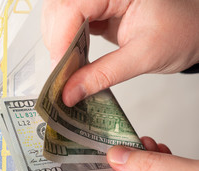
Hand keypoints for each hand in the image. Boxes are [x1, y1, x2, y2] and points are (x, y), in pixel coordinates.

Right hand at [42, 0, 198, 106]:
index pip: (72, 6)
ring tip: (67, 68)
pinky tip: (72, 59)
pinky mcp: (95, 8)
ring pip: (57, 16)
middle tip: (62, 74)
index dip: (60, 39)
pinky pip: (67, 23)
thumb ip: (103, 75)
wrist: (194, 29)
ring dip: (58, 43)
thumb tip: (69, 92)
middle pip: (58, 10)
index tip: (60, 70)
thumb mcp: (144, 56)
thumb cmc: (181, 31)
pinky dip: (65, 43)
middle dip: (56, 43)